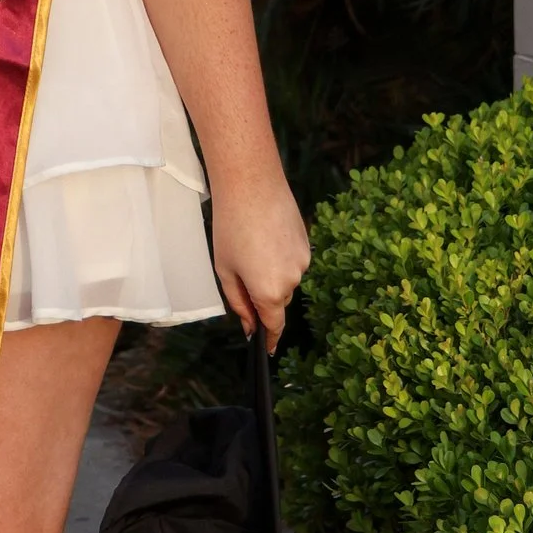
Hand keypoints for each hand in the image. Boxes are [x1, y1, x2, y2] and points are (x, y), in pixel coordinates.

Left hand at [211, 178, 310, 351]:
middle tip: (241, 267)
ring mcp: (303, 261)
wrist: (252, 184)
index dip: (269, 338)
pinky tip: (265, 234)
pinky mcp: (307, 244)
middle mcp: (292, 280)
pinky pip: (293, 260)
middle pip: (278, 300)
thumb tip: (249, 325)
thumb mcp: (225, 270)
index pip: (274, 325)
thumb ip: (238, 302)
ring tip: (251, 243)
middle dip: (263, 293)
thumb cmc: (231, 227)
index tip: (267, 348)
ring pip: (286, 279)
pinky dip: (280, 255)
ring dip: (271, 271)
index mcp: (269, 291)